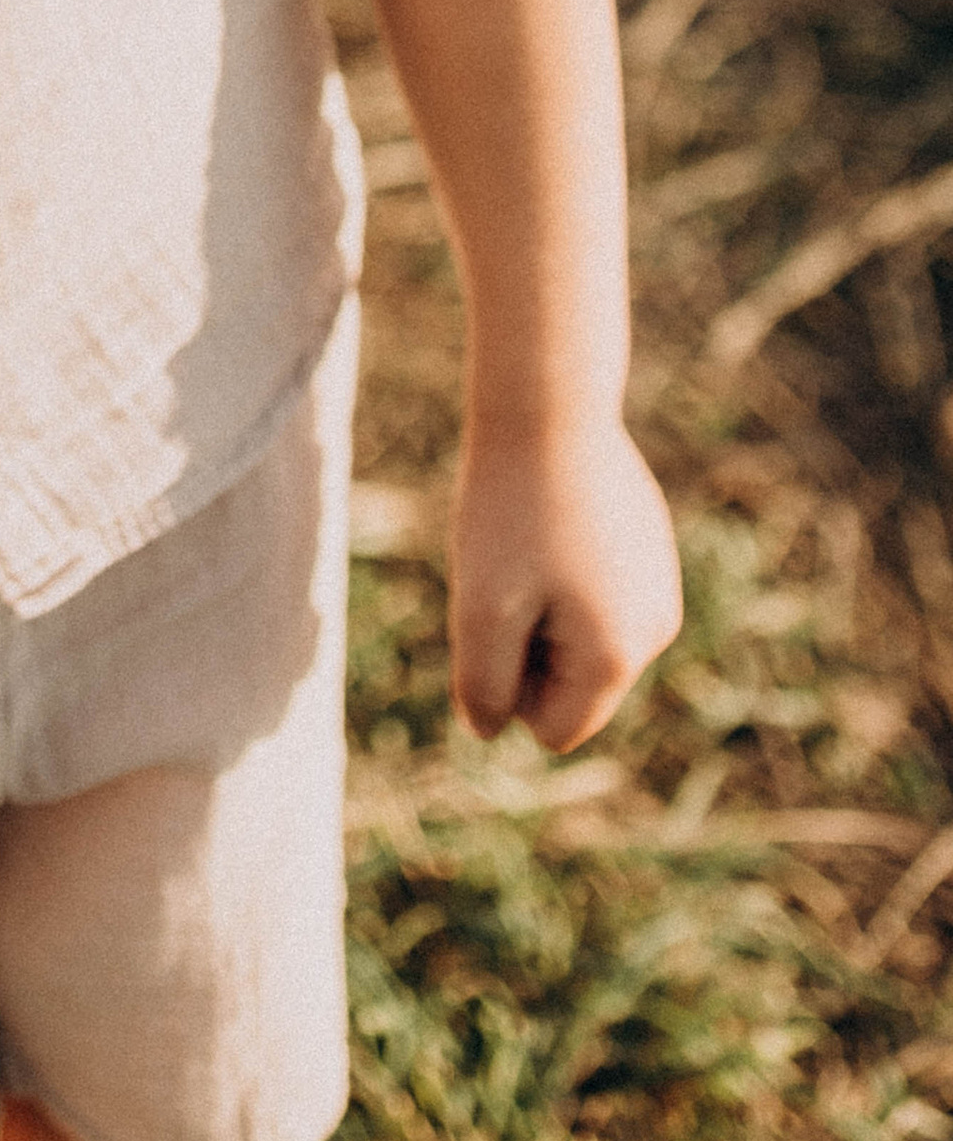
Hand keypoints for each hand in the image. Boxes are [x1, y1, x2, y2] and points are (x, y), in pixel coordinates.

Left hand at [449, 419, 682, 750]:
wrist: (549, 409)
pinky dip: (564, 575)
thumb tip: (491, 730)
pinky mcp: (652, 551)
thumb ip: (485, 686)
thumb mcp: (480, 608)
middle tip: (511, 574)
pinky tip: (552, 519)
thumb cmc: (509, 511)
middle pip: (572, 687)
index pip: (554, 729)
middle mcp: (656, 632)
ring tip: (531, 545)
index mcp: (618, 657)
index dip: (510, 685)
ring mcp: (660, 588)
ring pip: (582, 640)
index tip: (499, 615)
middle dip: (530, 647)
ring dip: (544, 610)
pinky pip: (596, 596)